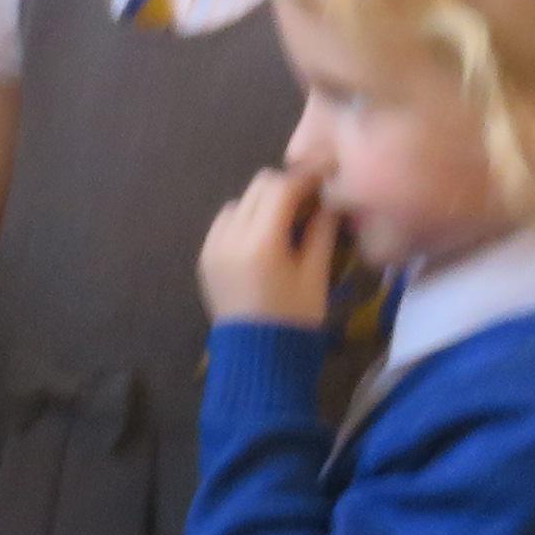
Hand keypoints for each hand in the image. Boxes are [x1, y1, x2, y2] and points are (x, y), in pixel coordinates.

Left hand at [199, 169, 337, 330]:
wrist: (257, 359)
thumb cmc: (295, 320)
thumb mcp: (315, 276)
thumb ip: (321, 232)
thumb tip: (329, 200)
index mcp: (261, 244)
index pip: (282, 188)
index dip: (306, 177)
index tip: (325, 176)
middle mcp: (230, 238)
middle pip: (258, 187)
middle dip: (286, 186)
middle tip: (310, 199)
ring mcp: (212, 247)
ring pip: (240, 201)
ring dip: (264, 202)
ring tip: (286, 220)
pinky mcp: (205, 257)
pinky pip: (225, 222)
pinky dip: (245, 219)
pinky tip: (264, 236)